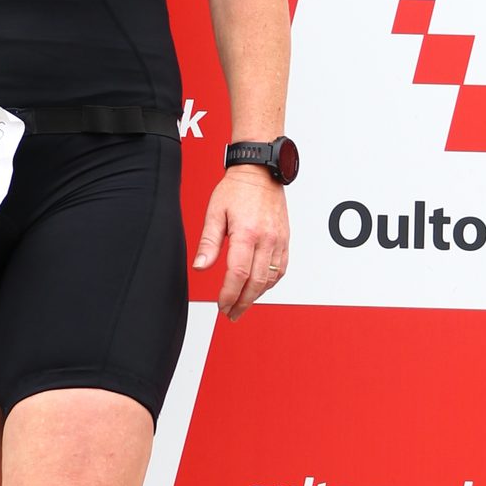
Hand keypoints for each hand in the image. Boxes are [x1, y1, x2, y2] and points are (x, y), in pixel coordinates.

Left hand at [193, 167, 289, 318]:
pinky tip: (259, 288)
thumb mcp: (214, 213)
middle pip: (256, 282)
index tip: (221, 305)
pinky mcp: (285, 240)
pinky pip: (281, 268)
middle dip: (242, 302)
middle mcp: (266, 239)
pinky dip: (270, 283)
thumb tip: (200, 267)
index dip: (229, 295)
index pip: (238, 274)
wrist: (260, 171)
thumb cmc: (236, 189)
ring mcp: (279, 240)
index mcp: (247, 233)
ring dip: (256, 296)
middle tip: (231, 313)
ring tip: (242, 304)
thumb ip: (208, 242)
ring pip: (271, 279)